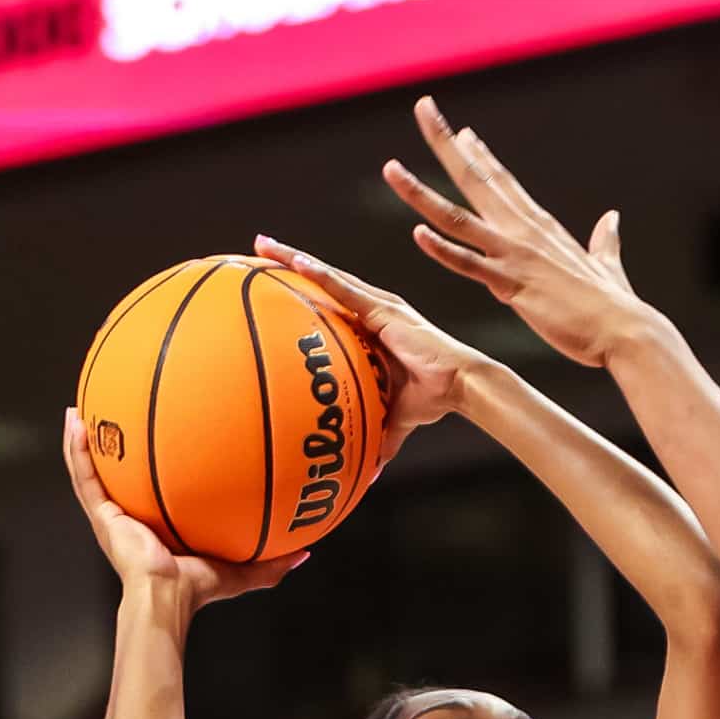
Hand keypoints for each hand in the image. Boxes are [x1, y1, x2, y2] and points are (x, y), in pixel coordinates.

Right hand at [63, 408, 306, 608]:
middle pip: (120, 474)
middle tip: (115, 414)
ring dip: (85, 439)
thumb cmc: (196, 589)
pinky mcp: (100, 514)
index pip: (152, 489)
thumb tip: (306, 554)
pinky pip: (84, 475)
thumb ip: (272, 562)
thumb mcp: (240, 570)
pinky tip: (75, 421)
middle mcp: (130, 516)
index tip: (161, 437)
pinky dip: (76, 448)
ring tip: (80, 410)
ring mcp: (111, 514)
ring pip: (93, 470)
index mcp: (155, 524)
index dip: (152, 467)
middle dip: (115, 446)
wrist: (166, 596)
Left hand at [251, 237, 495, 466]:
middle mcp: (373, 309)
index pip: (331, 300)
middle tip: (258, 246)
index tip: (274, 277)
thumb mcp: (396, 417)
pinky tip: (296, 260)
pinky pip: (344, 288)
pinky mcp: (383, 309)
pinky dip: (320, 274)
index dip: (304, 286)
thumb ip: (380, 438)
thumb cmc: (433, 397)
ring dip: (295, 258)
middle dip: (289, 260)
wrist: (461, 386)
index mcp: (373, 326)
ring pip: (328, 275)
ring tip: (264, 244)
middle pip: (323, 279)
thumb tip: (371, 474)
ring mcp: (377, 306)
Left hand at [380, 95, 651, 368]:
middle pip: (476, 178)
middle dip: (446, 143)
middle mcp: (524, 231)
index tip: (463, 132)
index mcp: (542, 227)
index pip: (504, 182)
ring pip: (458, 217)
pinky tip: (417, 234)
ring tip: (391, 169)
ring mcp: (515, 255)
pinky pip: (469, 264)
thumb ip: (605, 240)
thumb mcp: (607, 264)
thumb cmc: (614, 305)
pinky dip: (443, 249)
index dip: (481, 156)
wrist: (625, 330)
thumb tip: (612, 219)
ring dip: (421, 193)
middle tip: (423, 108)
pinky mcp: (512, 284)